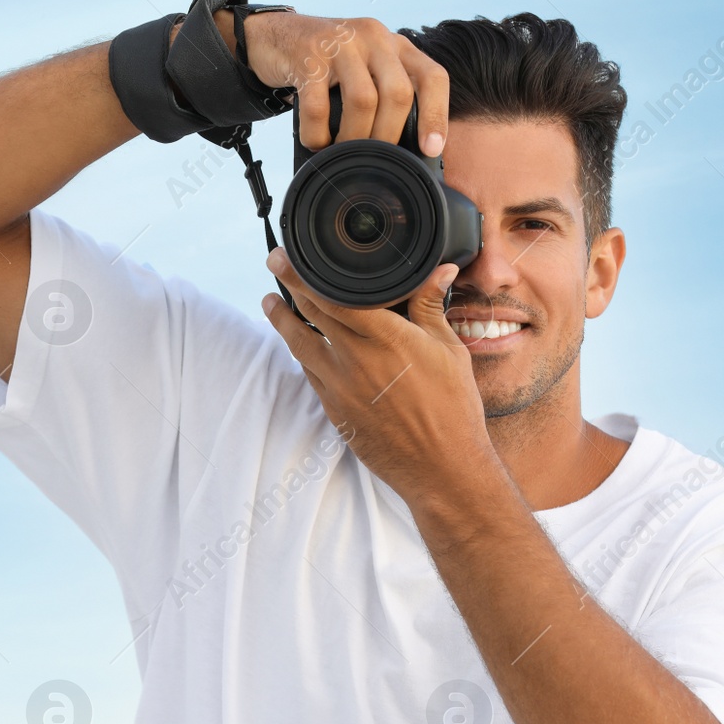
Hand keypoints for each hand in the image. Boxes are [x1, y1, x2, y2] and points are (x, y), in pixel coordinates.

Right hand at [241, 14, 449, 155]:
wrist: (281, 36)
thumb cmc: (330, 63)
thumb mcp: (367, 68)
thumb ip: (387, 95)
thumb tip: (405, 151)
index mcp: (396, 46)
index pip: (431, 77)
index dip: (436, 115)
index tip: (431, 148)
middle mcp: (374, 39)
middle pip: (398, 93)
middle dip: (388, 135)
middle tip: (375, 157)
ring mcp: (341, 45)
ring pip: (363, 100)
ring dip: (355, 138)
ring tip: (344, 151)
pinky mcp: (308, 57)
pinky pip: (318, 107)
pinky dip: (318, 134)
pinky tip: (317, 141)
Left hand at [261, 246, 505, 509]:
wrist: (441, 467)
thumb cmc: (454, 408)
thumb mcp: (448, 350)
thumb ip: (431, 306)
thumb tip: (440, 268)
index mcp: (386, 338)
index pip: (332, 296)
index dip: (302, 274)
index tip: (286, 257)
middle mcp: (355, 360)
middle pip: (308, 314)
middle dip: (286, 286)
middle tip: (274, 265)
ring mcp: (340, 387)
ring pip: (298, 345)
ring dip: (281, 321)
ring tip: (270, 303)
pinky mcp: (335, 411)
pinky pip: (310, 374)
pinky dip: (301, 354)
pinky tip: (300, 344)